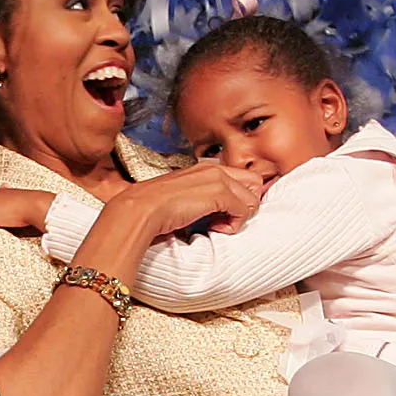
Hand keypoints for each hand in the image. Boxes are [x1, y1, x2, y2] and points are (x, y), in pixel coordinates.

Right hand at [122, 159, 263, 239]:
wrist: (142, 209)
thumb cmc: (155, 209)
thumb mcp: (183, 199)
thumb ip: (201, 201)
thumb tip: (216, 216)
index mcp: (205, 168)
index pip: (241, 177)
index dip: (238, 198)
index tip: (221, 215)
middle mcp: (214, 169)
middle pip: (254, 183)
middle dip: (245, 204)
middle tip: (225, 220)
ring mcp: (218, 179)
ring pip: (252, 199)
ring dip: (239, 217)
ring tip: (217, 226)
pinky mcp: (219, 193)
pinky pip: (244, 210)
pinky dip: (233, 224)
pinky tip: (214, 228)